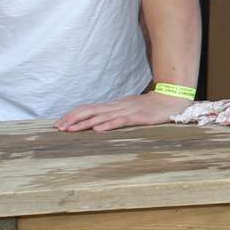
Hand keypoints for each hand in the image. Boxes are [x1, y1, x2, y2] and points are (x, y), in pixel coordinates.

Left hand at [55, 91, 189, 131]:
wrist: (172, 99)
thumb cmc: (150, 107)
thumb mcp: (129, 108)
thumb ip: (115, 114)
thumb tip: (98, 122)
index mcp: (114, 105)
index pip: (88, 108)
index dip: (73, 115)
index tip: (59, 123)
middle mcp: (117, 106)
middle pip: (90, 111)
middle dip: (72, 119)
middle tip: (58, 128)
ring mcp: (127, 111)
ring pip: (101, 116)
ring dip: (84, 124)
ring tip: (70, 130)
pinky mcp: (138, 117)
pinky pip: (120, 121)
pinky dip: (108, 125)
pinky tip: (98, 130)